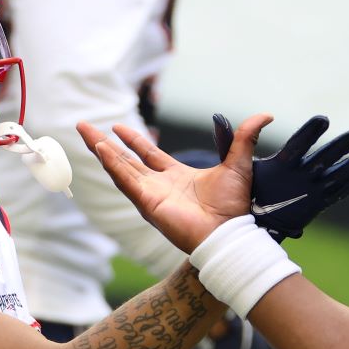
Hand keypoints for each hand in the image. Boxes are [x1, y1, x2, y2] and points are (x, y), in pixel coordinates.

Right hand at [78, 115, 271, 252]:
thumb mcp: (239, 164)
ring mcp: (150, 195)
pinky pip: (125, 180)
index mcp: (176, 177)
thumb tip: (264, 115)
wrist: (230, 233)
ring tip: (85, 132)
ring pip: (119, 167)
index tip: (117, 127)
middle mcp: (159, 186)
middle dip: (105, 143)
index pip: (148, 155)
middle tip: (85, 127)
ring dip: (101, 150)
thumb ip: (245, 138)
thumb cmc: (235, 207)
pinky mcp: (147, 203)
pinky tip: (101, 149)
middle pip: (126, 159)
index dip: (133, 140)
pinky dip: (112, 164)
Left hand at [212, 113, 348, 241]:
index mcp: (282, 164)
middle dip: (342, 146)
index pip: (299, 144)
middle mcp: (299, 175)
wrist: (233, 226)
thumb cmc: (232, 195)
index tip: (323, 120)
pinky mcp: (314, 205)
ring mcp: (308, 190)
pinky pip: (339, 192)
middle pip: (325, 156)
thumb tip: (234, 117)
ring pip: (338, 172)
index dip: (311, 133)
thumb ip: (236, 140)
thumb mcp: (234, 163)